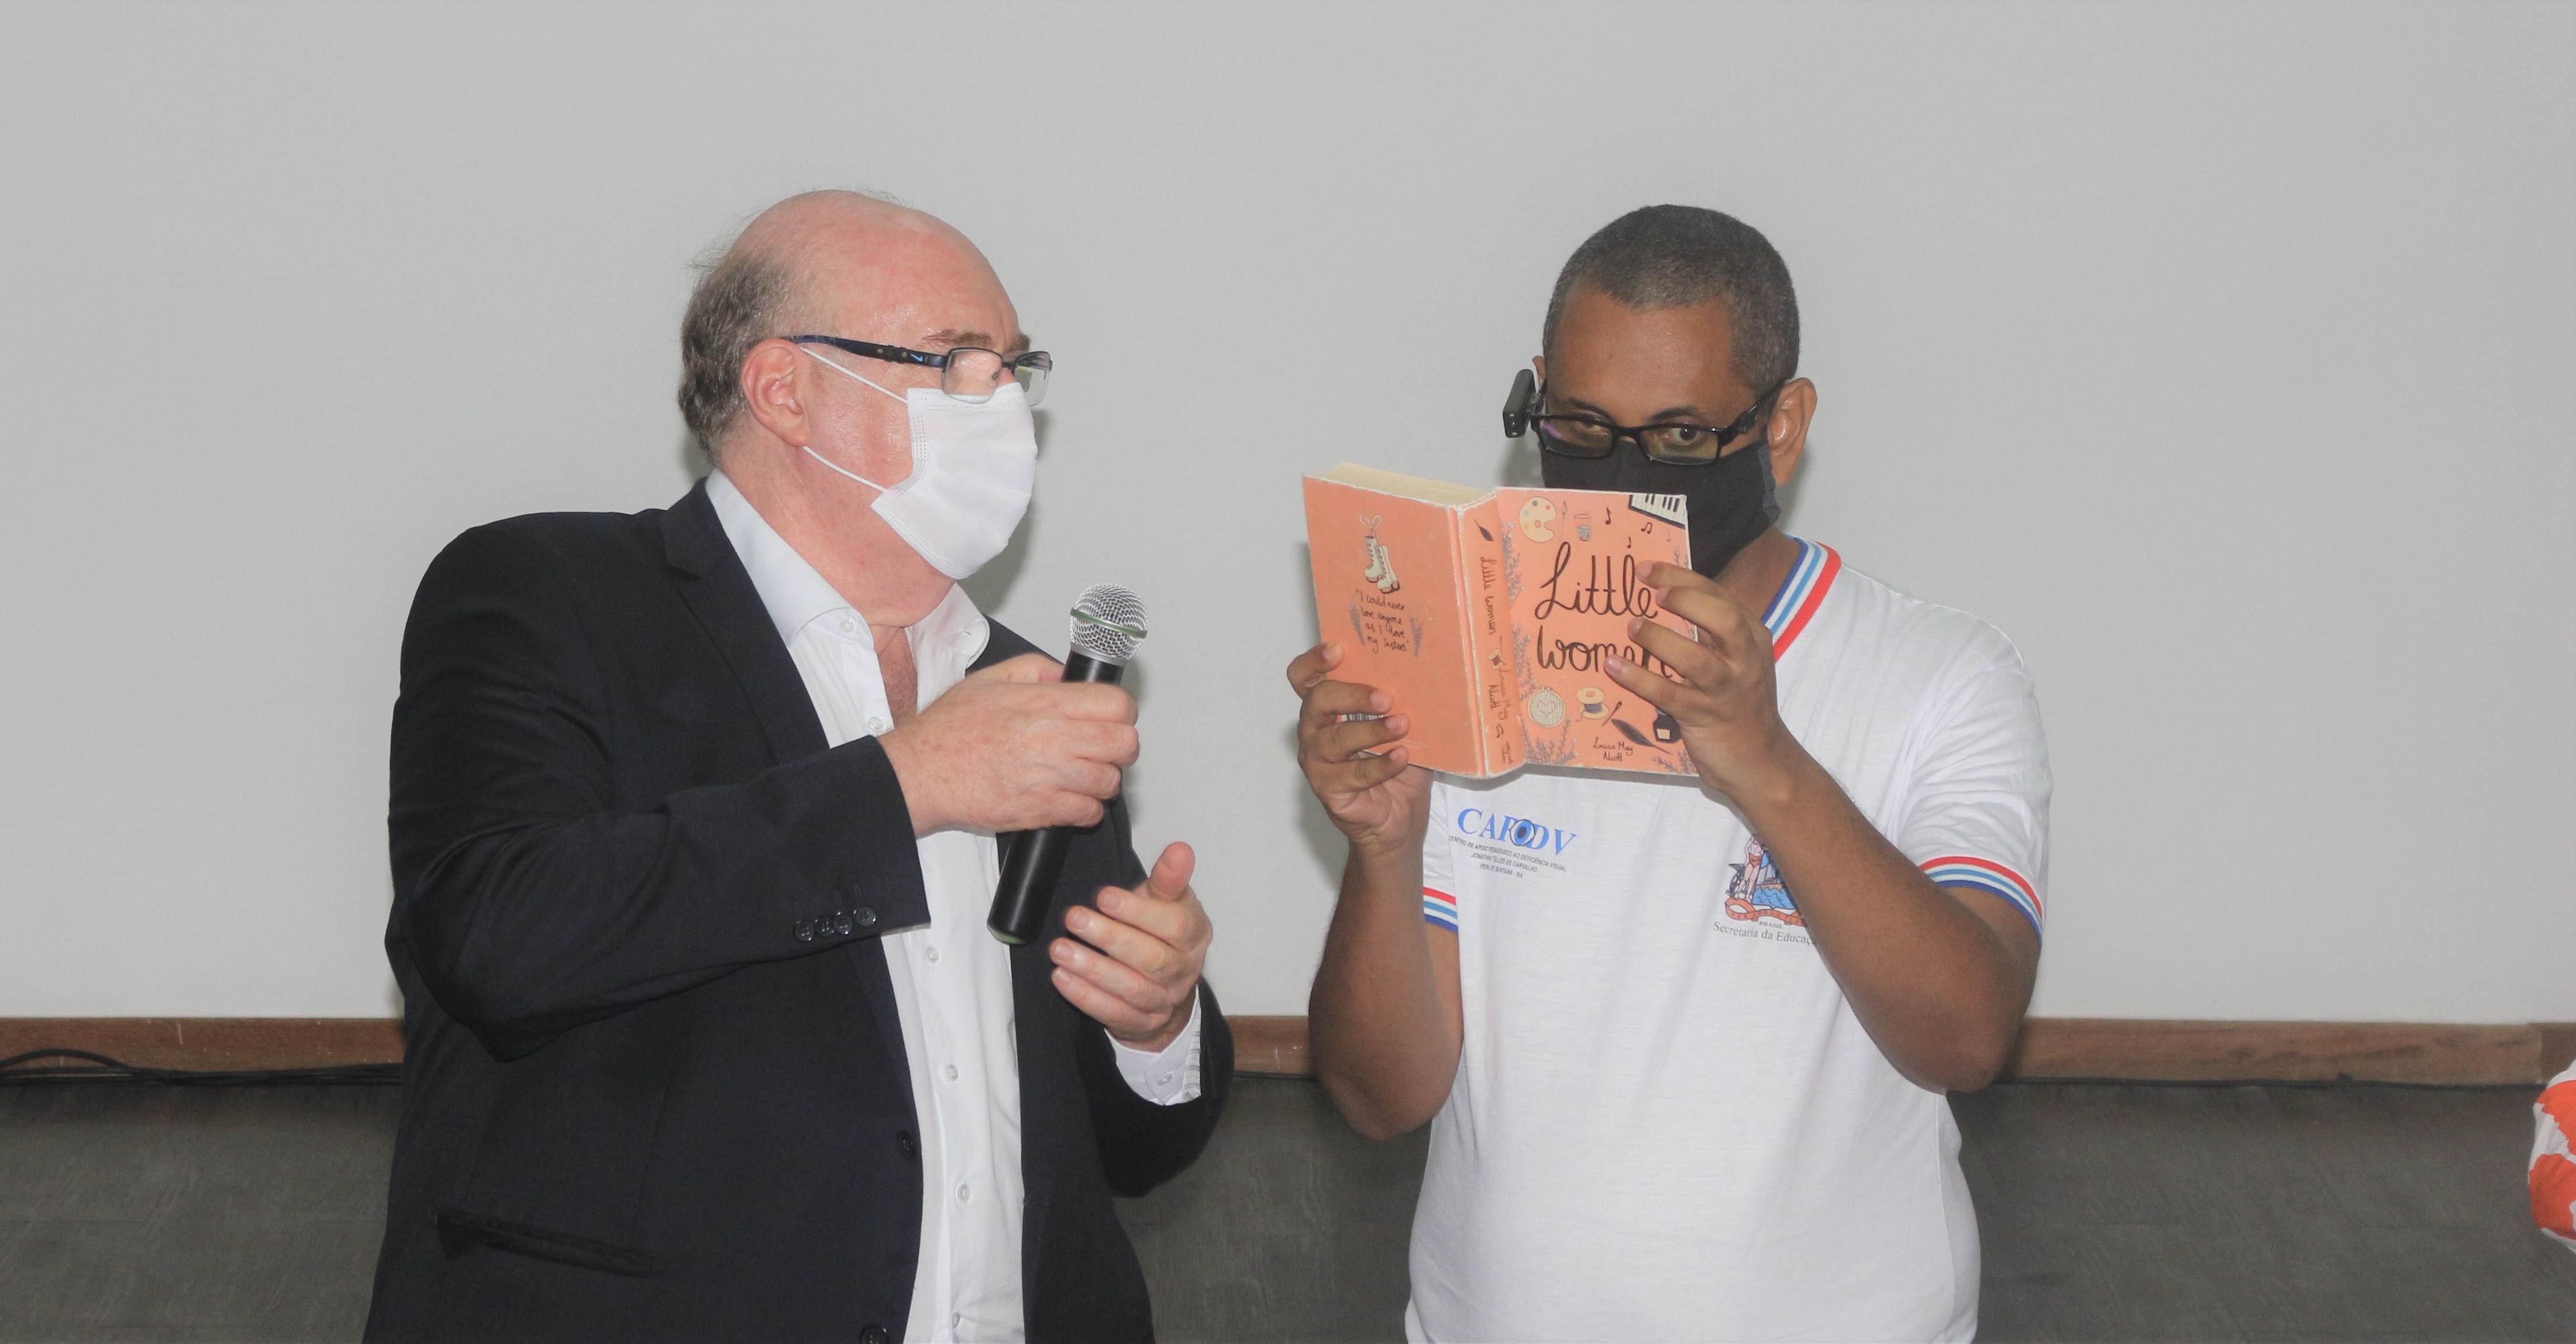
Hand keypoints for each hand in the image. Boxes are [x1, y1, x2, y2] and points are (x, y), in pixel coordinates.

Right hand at [880, 652, 1137, 836]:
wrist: (920, 774)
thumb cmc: (947, 731)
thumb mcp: (990, 679)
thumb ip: (1036, 669)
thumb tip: (1067, 676)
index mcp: (1045, 703)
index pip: (1117, 705)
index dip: (1120, 711)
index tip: (1111, 717)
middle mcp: (1053, 740)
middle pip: (1125, 743)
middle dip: (1120, 746)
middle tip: (1104, 747)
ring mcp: (1050, 778)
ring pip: (1110, 782)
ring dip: (1103, 779)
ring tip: (1084, 774)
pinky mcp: (1041, 811)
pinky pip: (1088, 813)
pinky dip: (1085, 809)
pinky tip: (1070, 798)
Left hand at [1052, 842, 1211, 1050]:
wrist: (1168, 986)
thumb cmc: (1162, 932)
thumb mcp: (1167, 901)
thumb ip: (1169, 877)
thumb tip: (1180, 849)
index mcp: (1195, 935)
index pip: (1174, 925)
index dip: (1139, 912)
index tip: (1104, 896)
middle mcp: (1184, 970)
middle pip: (1151, 959)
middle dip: (1110, 938)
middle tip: (1074, 918)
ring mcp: (1164, 1000)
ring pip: (1130, 988)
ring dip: (1092, 969)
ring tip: (1060, 949)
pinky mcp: (1141, 1023)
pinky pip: (1113, 1013)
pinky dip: (1085, 996)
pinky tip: (1061, 977)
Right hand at [1287, 642, 1432, 858]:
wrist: (1398, 819)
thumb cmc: (1396, 765)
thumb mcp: (1402, 726)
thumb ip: (1402, 702)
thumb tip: (1426, 675)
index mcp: (1326, 708)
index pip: (1304, 677)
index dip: (1314, 661)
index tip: (1338, 651)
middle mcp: (1314, 731)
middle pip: (1317, 701)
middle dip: (1352, 694)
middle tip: (1385, 697)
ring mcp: (1317, 762)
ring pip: (1335, 740)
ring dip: (1371, 731)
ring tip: (1402, 725)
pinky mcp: (1329, 790)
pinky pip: (1354, 774)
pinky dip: (1381, 765)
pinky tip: (1402, 757)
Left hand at [1606, 563, 1806, 803]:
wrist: (1761, 761)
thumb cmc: (1739, 705)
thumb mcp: (1737, 661)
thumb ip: (1709, 634)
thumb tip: (1659, 601)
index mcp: (1752, 638)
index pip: (1721, 597)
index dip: (1683, 579)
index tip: (1647, 570)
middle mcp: (1745, 660)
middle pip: (1723, 618)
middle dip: (1685, 598)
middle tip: (1650, 592)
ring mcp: (1727, 691)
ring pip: (1697, 660)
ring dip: (1660, 640)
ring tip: (1632, 627)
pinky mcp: (1705, 719)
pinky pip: (1670, 696)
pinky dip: (1640, 679)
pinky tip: (1614, 667)